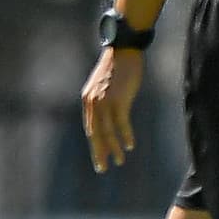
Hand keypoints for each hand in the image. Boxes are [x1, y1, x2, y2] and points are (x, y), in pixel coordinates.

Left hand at [81, 48, 143, 172]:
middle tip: (102, 168)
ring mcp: (104, 102)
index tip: (101, 156)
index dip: (96, 144)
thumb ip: (105, 99)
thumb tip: (112, 110)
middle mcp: (93, 103)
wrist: (123, 50)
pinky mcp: (118, 100)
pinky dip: (125, 136)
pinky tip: (129, 146)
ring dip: (113, 148)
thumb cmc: (118, 66)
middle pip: (95, 134)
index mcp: (88, 100)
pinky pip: (121, 123)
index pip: (91, 128)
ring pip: (107, 132)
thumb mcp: (106, 84)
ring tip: (118, 161)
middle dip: (99, 152)